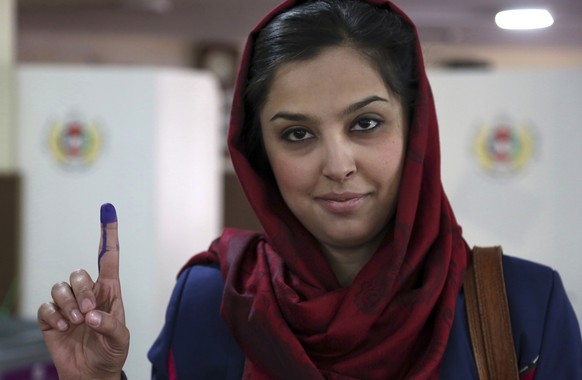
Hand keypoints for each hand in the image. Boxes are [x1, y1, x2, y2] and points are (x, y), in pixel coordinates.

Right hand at [37, 203, 128, 379]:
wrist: (91, 374)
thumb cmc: (111, 352)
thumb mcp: (120, 339)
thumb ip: (109, 325)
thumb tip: (91, 315)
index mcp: (109, 292)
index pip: (108, 258)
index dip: (108, 235)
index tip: (108, 210)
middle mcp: (88, 293)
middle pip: (79, 273)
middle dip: (83, 291)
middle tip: (88, 313)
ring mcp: (69, 305)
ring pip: (61, 287)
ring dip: (68, 305)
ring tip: (77, 323)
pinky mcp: (52, 318)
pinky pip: (47, 305)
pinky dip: (54, 316)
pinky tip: (63, 328)